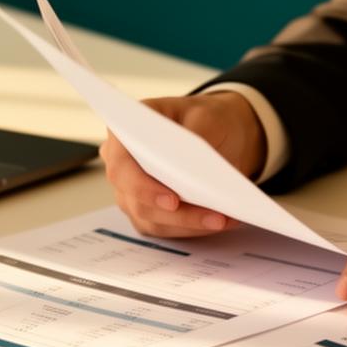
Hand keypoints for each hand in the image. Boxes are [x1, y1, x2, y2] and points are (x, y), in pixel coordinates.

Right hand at [99, 92, 265, 237]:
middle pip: (135, 200)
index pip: (121, 166)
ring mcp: (131, 192)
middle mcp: (122, 165)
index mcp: (125, 133)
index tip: (173, 200)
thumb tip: (190, 168)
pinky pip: (165, 229)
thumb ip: (196, 138)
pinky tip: (221, 221)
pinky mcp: (148, 213)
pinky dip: (193, 228)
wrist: (220, 134)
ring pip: (152, 219)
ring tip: (224, 218)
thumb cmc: (207, 119)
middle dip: (176, 213)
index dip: (142, 187)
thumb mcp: (207, 117)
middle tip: (213, 216)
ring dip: (190, 223)